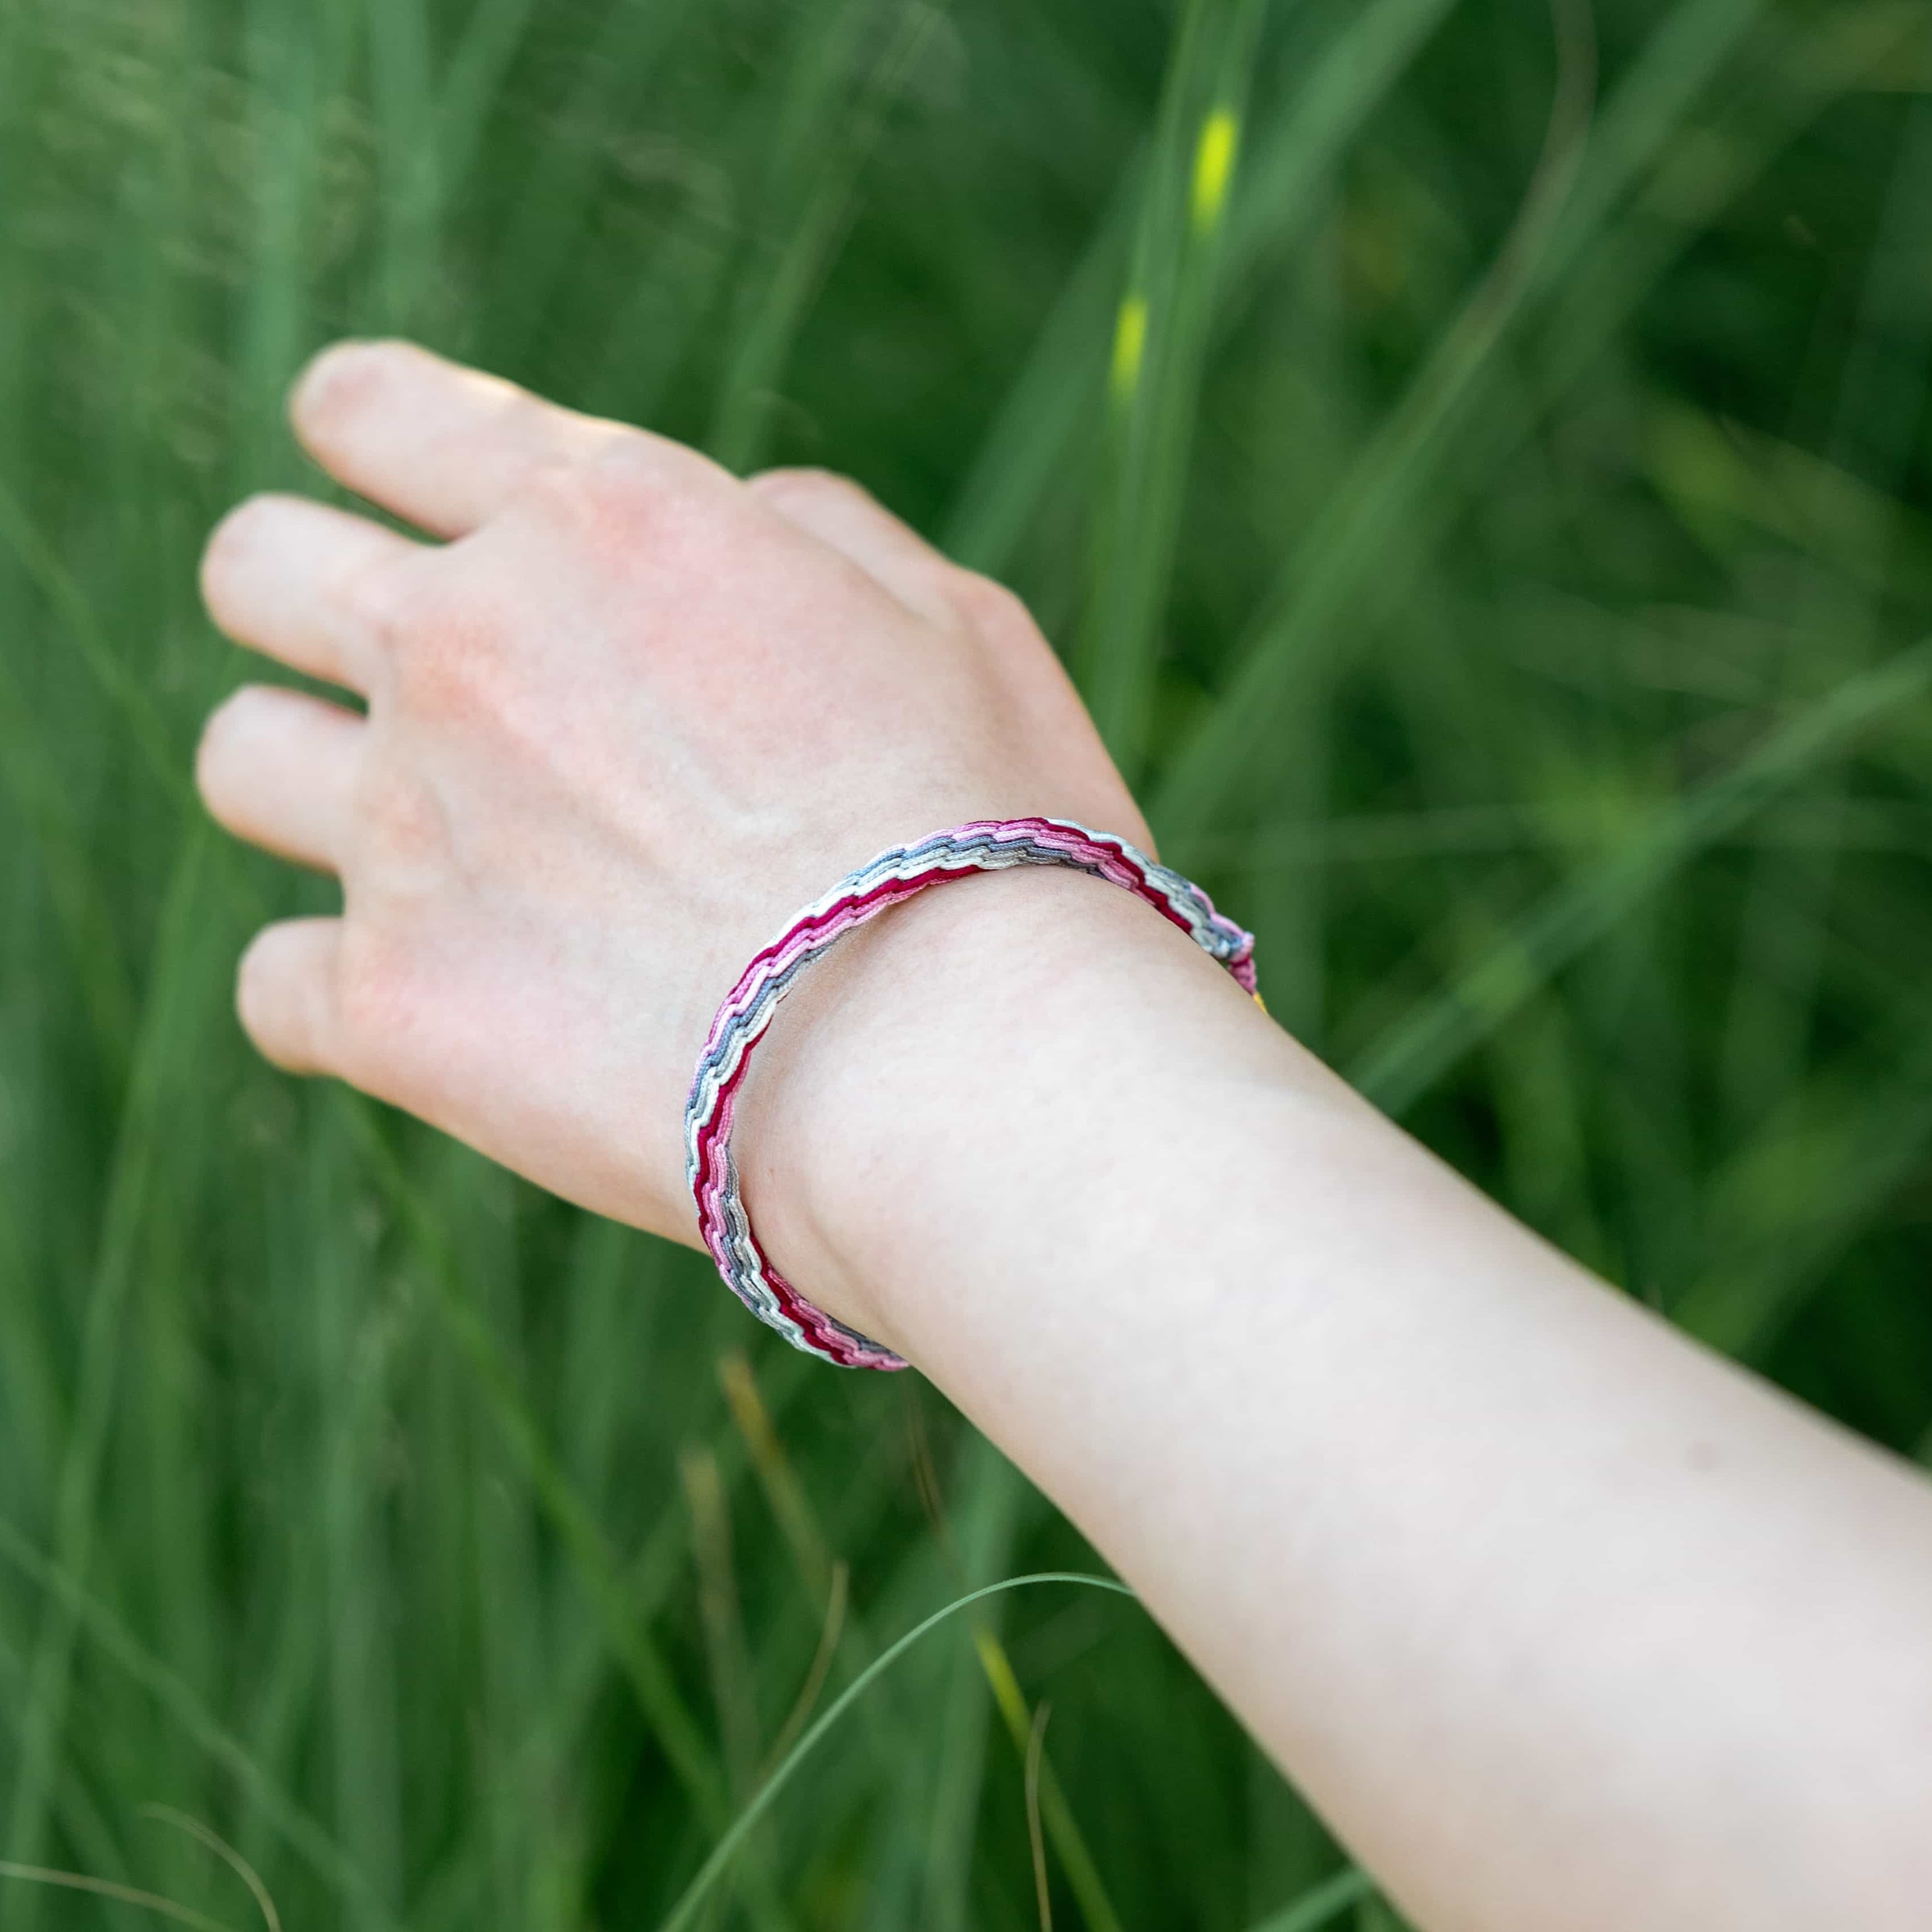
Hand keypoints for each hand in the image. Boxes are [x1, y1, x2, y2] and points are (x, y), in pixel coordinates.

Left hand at [196, 340, 1142, 1239]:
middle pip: (254, 565)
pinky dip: (344, 994)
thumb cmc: (999, 840)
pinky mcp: (390, 1005)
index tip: (408, 498)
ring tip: (436, 855)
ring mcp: (406, 825)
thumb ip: (811, 531)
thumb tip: (737, 514)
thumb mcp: (955, 622)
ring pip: (241, 760)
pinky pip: (275, 983)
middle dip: (306, 602)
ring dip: (315, 789)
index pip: (373, 406)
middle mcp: (467, 644)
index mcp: (604, 518)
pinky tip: (451, 1015)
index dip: (374, 438)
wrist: (962, 1070)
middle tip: (413, 682)